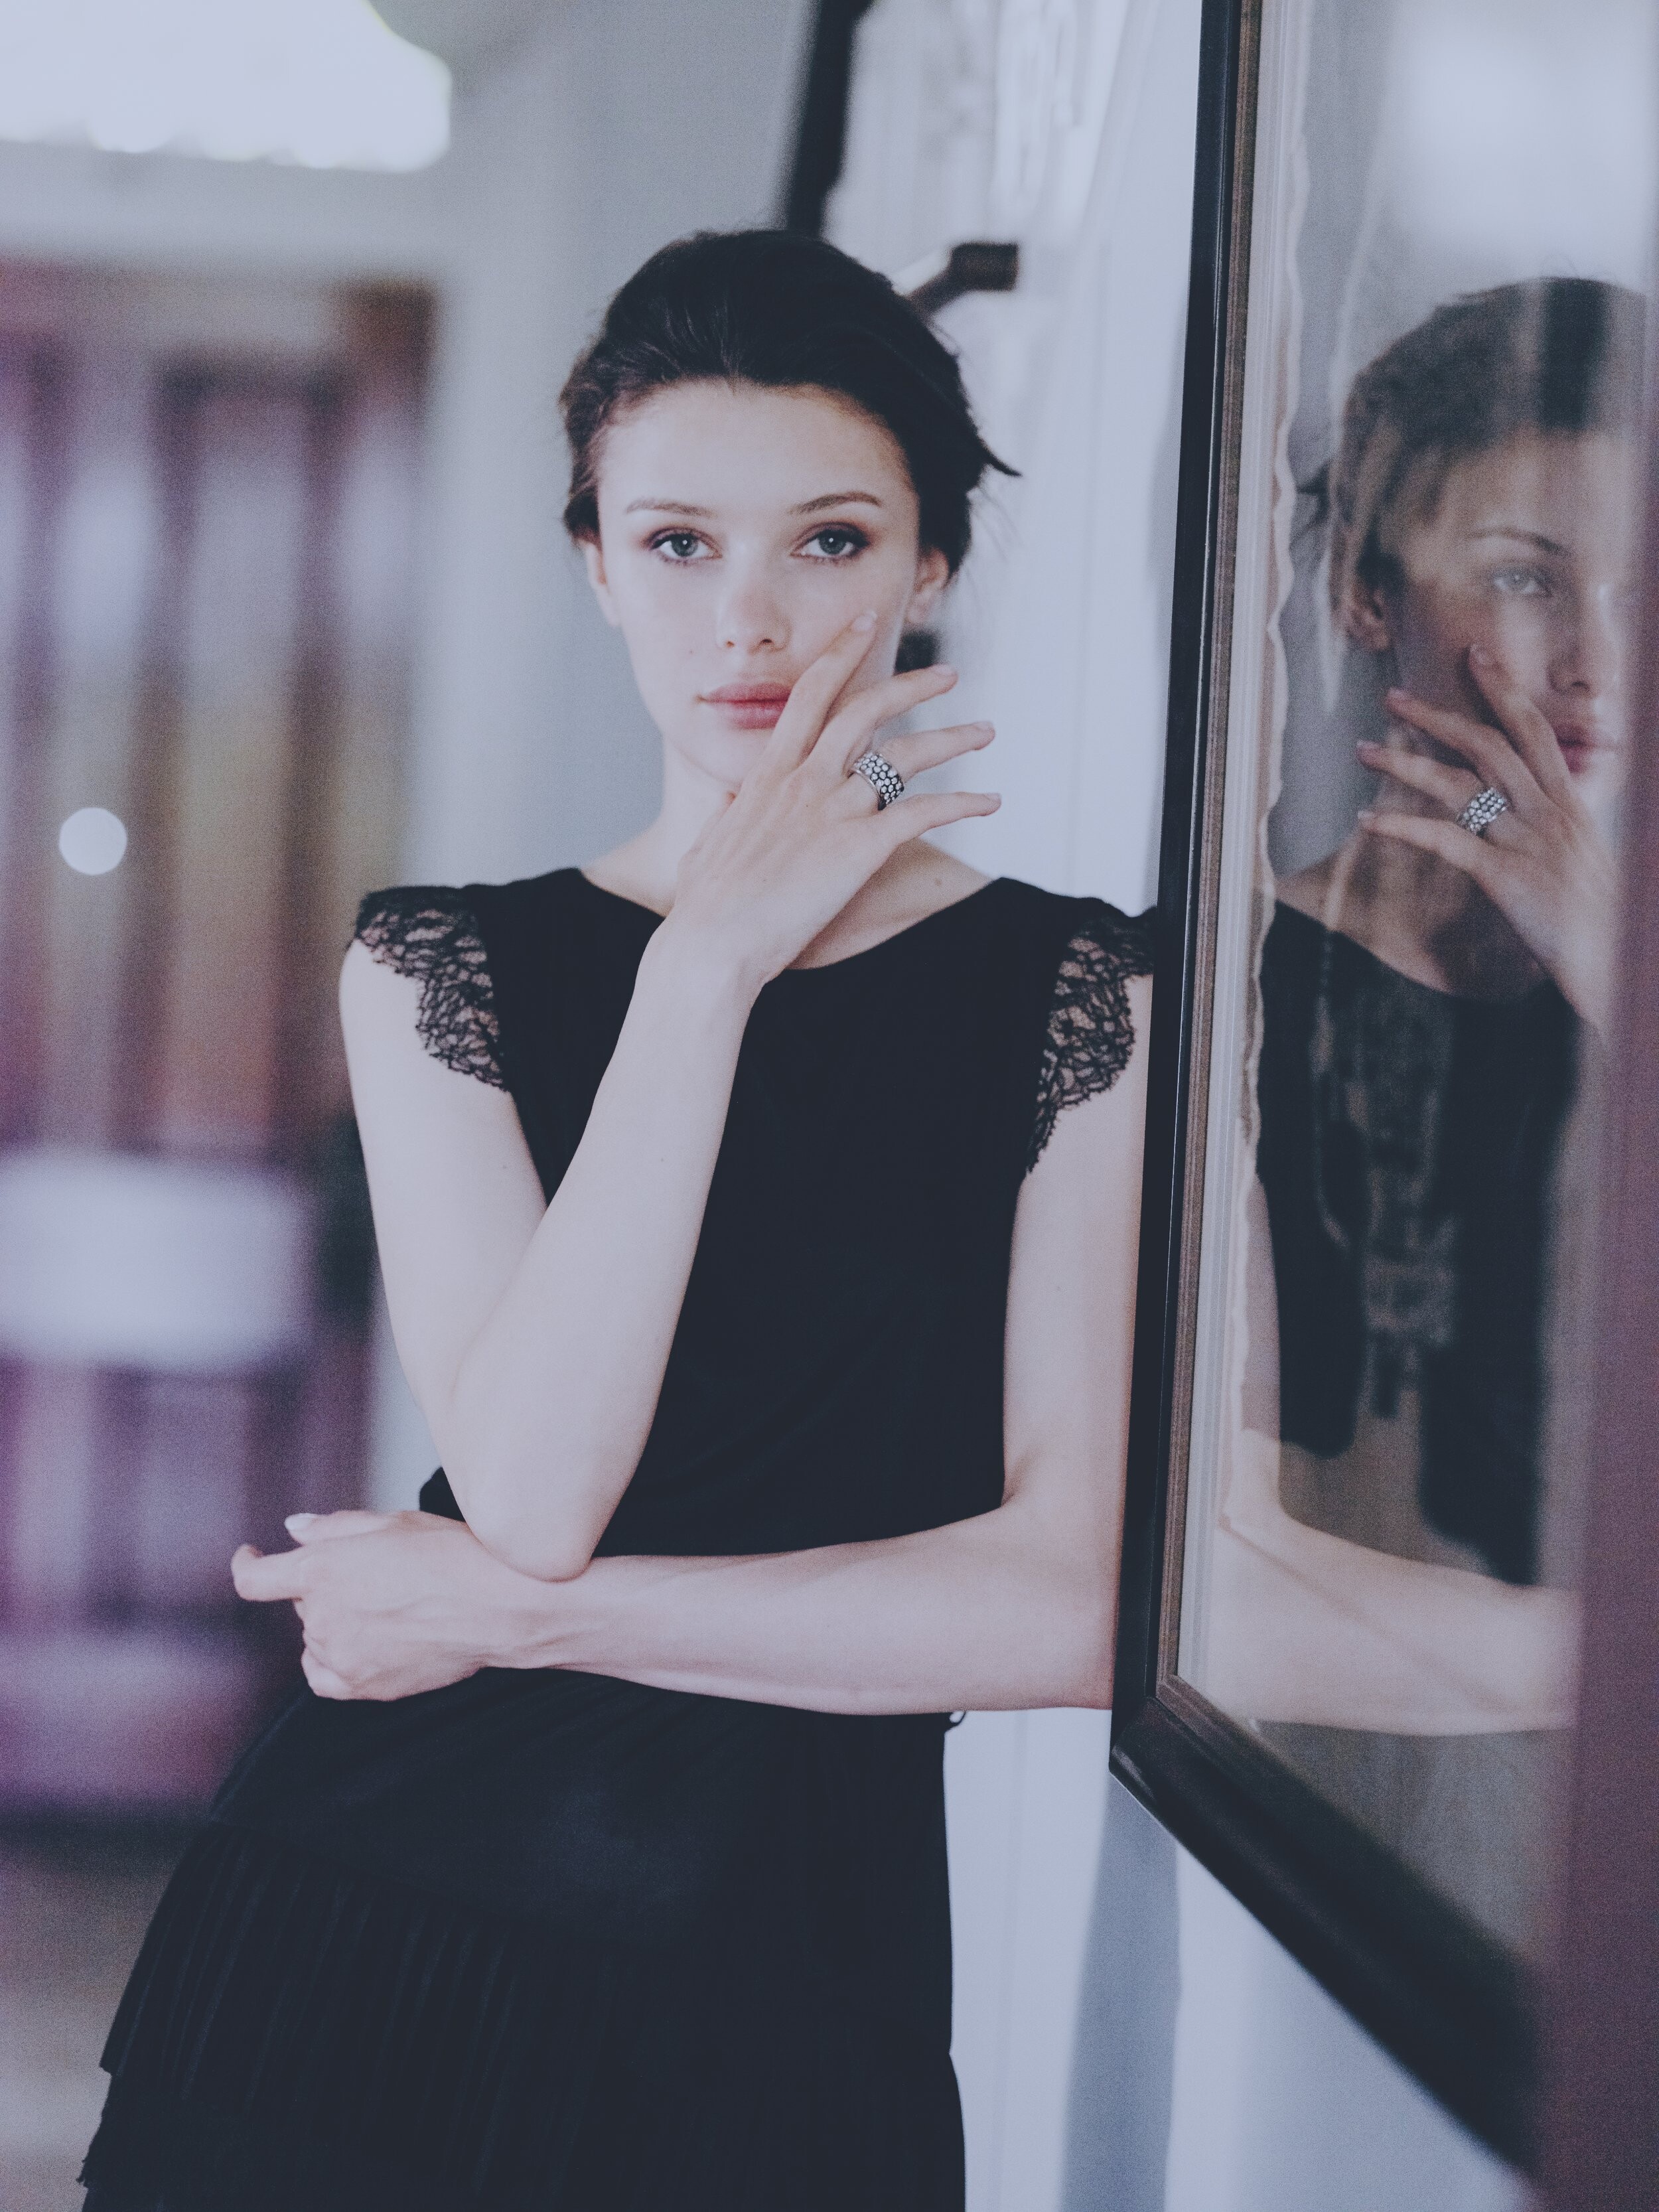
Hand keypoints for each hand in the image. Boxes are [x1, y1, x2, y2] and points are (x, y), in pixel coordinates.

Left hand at [231, 1509, 548, 1699]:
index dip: (246, 1564)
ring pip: (316, 1637)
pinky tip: (363, 1644)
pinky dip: (333, 1660)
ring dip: (336, 1620)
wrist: (499, 1607)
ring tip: (389, 1605)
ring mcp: (342, 1657)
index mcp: (323, 1570)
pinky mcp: (364, 1686)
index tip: (250, 1556)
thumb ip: (335, 1527)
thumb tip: (295, 1529)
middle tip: (376, 1572)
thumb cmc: (454, 1555)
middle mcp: (322, 1617)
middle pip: (301, 1602)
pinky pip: (324, 1676)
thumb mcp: (394, 1523)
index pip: (255, 1579)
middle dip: (326, 1585)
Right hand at [662, 611, 999, 990]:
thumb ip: (724, 819)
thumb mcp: (707, 847)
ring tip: (985, 731)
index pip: (809, 695)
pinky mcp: (860, 846)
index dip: (839, 653)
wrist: (713, 941)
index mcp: (768, 774)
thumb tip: (724, 809)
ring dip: (952, 737)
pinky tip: (990, 802)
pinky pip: (925, 811)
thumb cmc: (704, 907)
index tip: (863, 624)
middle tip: (947, 673)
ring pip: (906, 754)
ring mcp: (834, 809)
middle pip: (866, 709)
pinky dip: (963, 803)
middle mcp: (804, 780)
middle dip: (911, 683)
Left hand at [1356, 646, 1616, 1027]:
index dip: (1502, 688)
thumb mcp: (1584, 853)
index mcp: (1568, 801)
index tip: (1474, 655)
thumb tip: (1531, 806)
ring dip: (1405, 762)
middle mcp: (1546, 811)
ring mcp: (1524, 840)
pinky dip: (1402, 827)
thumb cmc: (1599, 913)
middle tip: (1392, 695)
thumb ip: (1556, 822)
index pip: (1532, 729)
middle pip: (1488, 743)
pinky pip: (1443, 841)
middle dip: (1438, 715)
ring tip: (1364, 749)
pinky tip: (1368, 821)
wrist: (1614, 956)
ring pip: (1458, 784)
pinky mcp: (1501, 875)